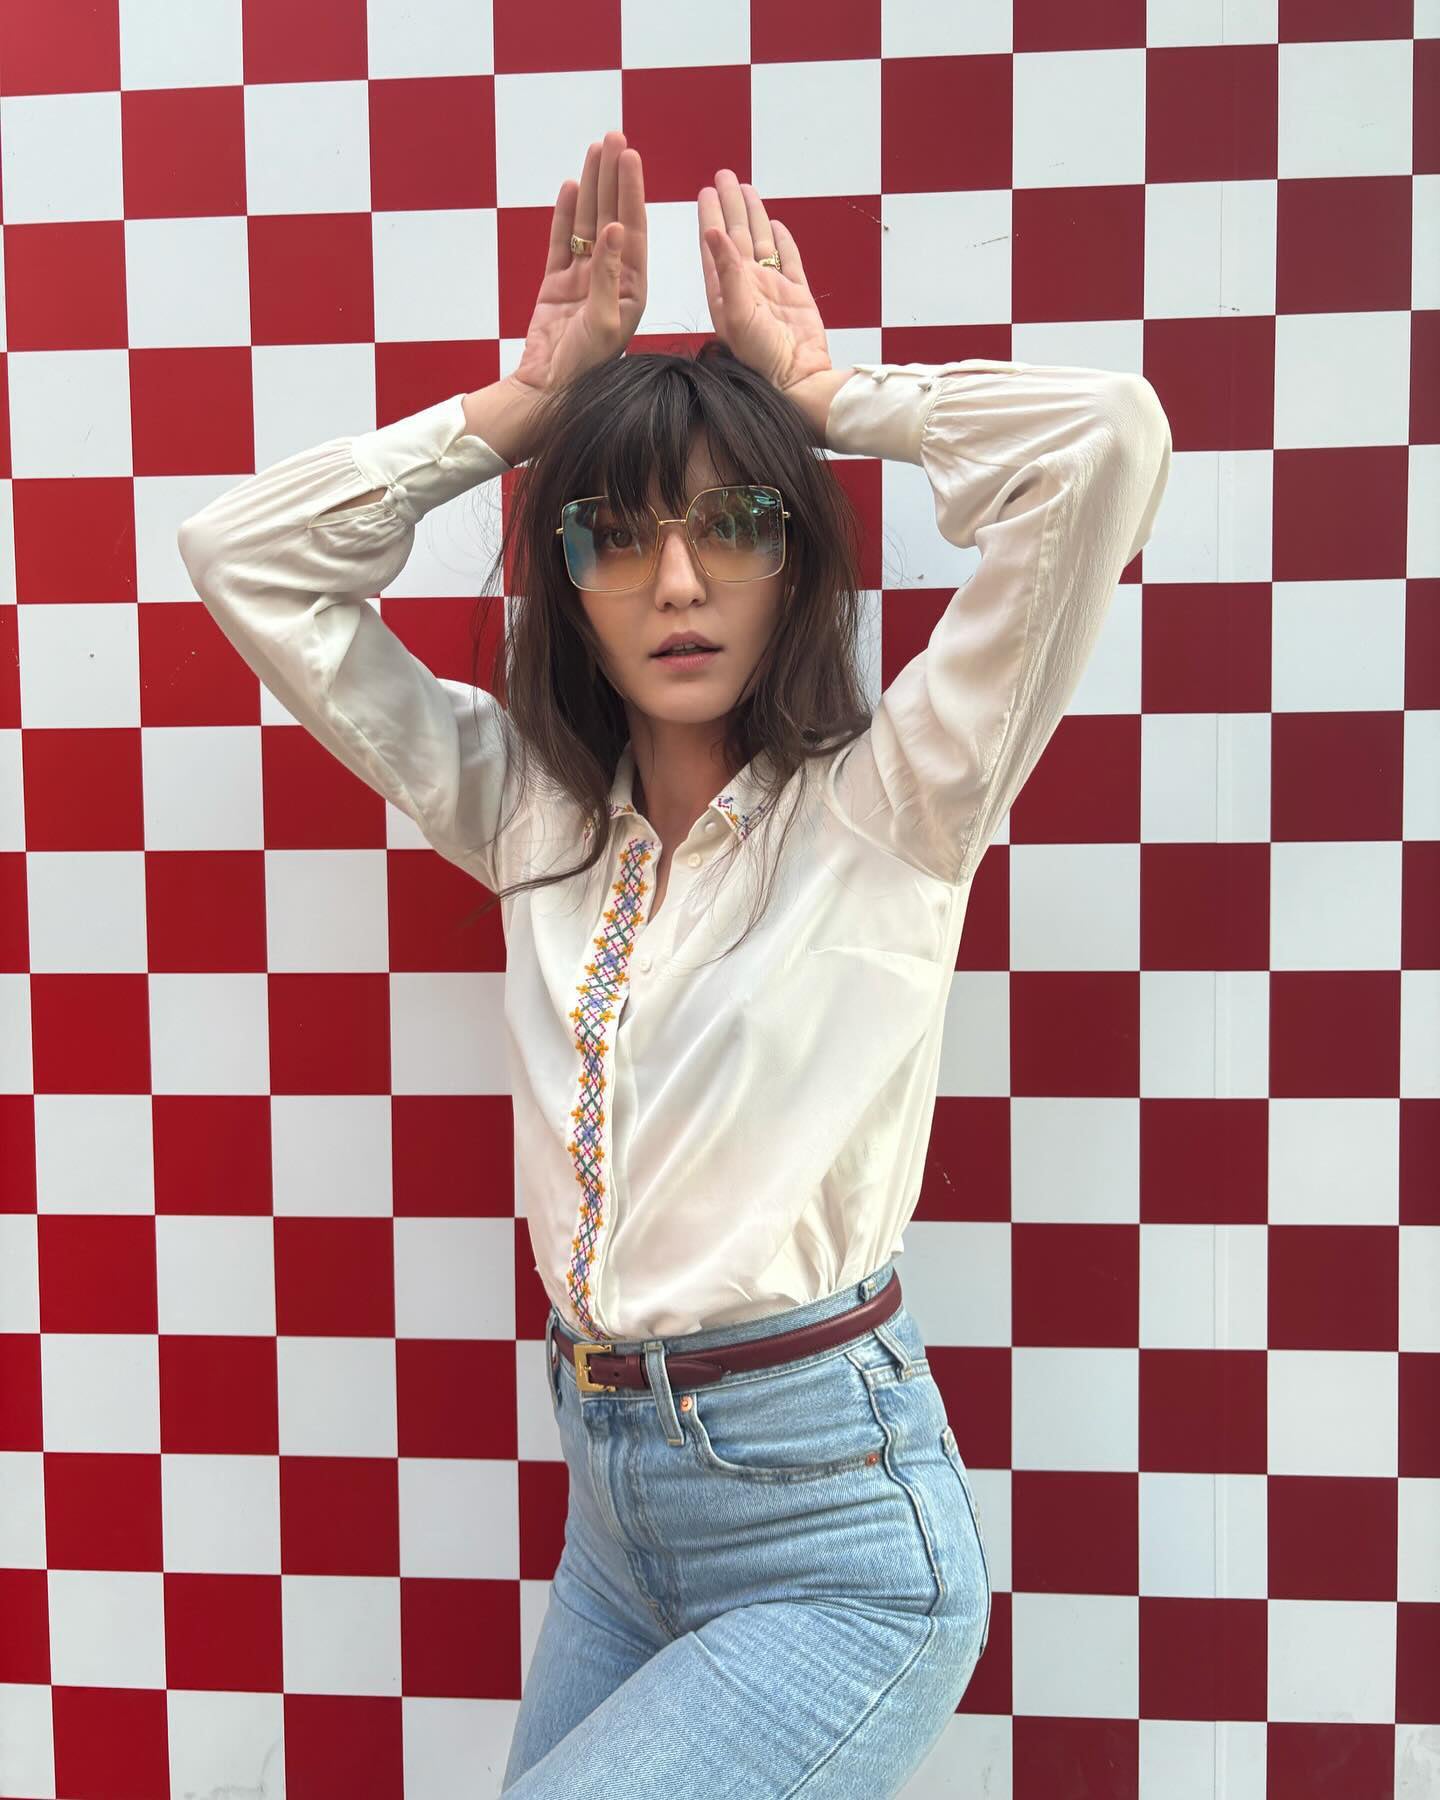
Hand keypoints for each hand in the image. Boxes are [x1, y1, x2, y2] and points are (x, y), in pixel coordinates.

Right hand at [509, 131, 647, 399]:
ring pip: (586, 223)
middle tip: (614, 137)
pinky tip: (570, 187)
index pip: (632, 228)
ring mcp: (582, 280)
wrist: (549, 391)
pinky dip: (564, 215)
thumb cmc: (586, 366)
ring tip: (594, 150)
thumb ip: (608, 274)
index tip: (630, 156)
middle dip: (613, 177)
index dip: (630, 190)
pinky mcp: (556, 285)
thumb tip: (613, 228)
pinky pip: (561, 242)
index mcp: (631, 288)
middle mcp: (610, 279)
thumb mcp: (606, 322)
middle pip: (612, 216)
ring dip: (591, 187)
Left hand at [698, 172, 831, 394]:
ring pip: (762, 243)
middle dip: (731, 205)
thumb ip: (727, 271)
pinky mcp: (797, 296)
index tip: (706, 191)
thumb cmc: (761, 358)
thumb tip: (714, 231)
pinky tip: (777, 225)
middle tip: (725, 175)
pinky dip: (783, 242)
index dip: (711, 216)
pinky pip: (789, 261)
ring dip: (755, 216)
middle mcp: (747, 287)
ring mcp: (772, 290)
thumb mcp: (737, 313)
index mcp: (726, 291)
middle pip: (738, 235)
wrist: (798, 381)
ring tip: (748, 189)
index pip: (715, 244)